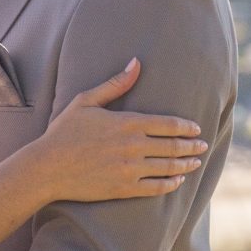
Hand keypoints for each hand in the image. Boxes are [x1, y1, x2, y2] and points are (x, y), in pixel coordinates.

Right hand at [29, 59, 205, 202]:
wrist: (47, 168)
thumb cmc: (63, 132)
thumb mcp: (86, 101)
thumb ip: (115, 84)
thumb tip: (136, 62)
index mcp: (126, 122)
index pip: (167, 124)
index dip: (186, 127)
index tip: (196, 128)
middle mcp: (133, 146)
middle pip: (173, 146)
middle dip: (192, 146)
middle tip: (203, 145)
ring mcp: (130, 169)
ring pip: (168, 167)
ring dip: (186, 164)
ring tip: (195, 162)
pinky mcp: (124, 188)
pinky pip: (156, 187)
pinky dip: (171, 184)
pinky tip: (177, 180)